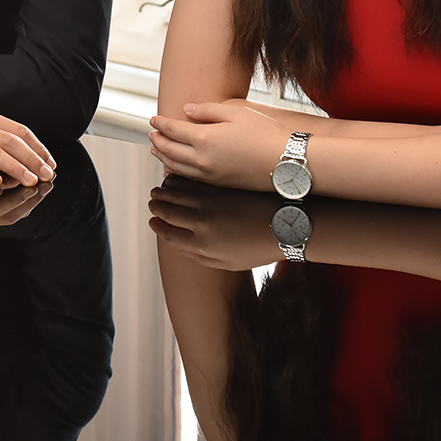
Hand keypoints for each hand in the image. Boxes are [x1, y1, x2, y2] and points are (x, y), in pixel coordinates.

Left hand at [148, 100, 290, 190]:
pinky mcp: (218, 184)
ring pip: (176, 167)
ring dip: (163, 157)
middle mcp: (202, 160)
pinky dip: (176, 170)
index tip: (153, 119)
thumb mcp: (236, 113)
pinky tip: (176, 167)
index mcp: (204, 138)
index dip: (160, 123)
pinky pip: (188, 177)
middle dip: (157, 141)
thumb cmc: (266, 134)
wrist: (287, 163)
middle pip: (169, 150)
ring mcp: (209, 175)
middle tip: (151, 133)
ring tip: (157, 149)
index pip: (172, 129)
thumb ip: (207, 110)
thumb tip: (186, 110)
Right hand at [148, 176, 289, 269]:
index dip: (157, 226)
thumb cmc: (261, 245)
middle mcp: (202, 223)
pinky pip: (191, 179)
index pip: (168, 233)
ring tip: (161, 188)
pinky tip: (178, 177)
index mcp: (202, 244)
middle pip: (167, 210)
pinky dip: (180, 177)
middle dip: (156, 205)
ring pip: (175, 192)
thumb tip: (185, 248)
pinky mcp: (220, 186)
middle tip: (154, 200)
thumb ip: (203, 258)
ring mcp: (210, 202)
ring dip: (164, 189)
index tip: (153, 221)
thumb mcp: (230, 263)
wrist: (286, 224)